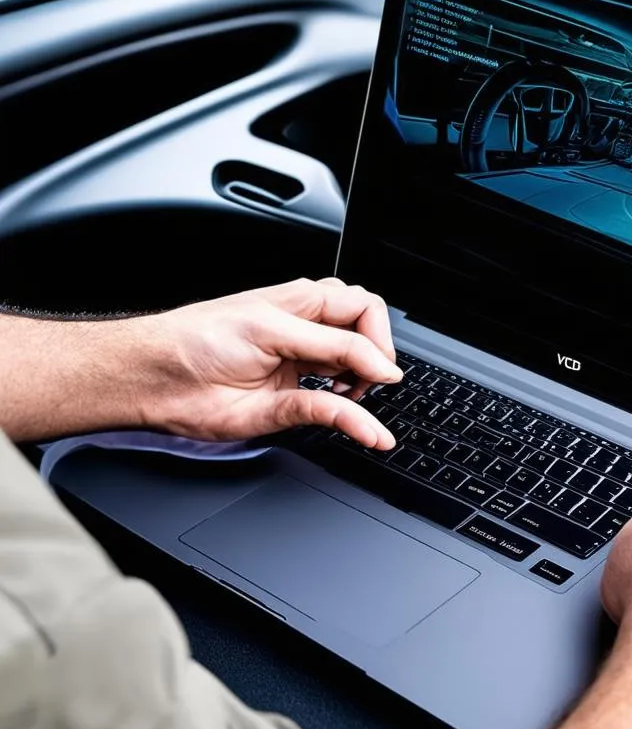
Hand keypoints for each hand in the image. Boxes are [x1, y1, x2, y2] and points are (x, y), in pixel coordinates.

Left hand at [138, 278, 402, 447]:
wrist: (154, 379)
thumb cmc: (196, 340)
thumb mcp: (272, 331)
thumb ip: (331, 348)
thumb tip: (378, 367)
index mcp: (302, 303)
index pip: (363, 311)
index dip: (379, 339)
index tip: (381, 371)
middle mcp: (305, 333)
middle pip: (366, 334)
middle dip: (376, 356)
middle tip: (371, 380)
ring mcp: (298, 367)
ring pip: (353, 369)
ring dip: (364, 382)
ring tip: (352, 393)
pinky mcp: (287, 403)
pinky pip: (332, 409)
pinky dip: (355, 420)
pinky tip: (359, 425)